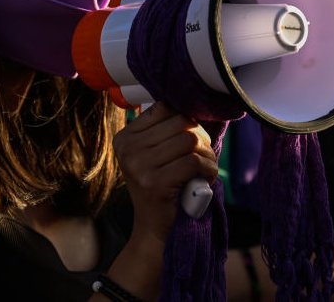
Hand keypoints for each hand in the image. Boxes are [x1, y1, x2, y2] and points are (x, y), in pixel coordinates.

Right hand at [113, 102, 217, 244]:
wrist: (154, 229)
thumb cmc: (163, 188)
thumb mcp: (155, 156)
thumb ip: (166, 131)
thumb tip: (195, 103)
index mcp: (125, 138)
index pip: (164, 108)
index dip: (186, 119)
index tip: (193, 139)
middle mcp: (127, 149)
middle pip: (180, 122)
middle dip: (201, 137)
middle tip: (204, 155)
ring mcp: (139, 166)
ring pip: (189, 140)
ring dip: (207, 154)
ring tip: (207, 167)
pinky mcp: (156, 183)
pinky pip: (193, 161)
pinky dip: (208, 168)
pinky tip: (207, 178)